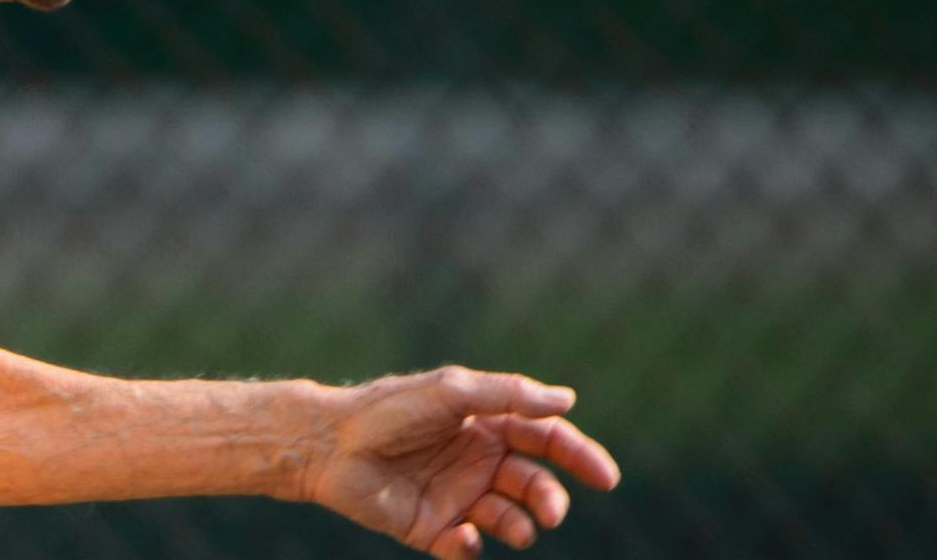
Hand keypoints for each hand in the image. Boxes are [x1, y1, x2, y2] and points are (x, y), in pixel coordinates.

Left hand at [300, 367, 619, 557]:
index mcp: (488, 424)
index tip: (606, 478)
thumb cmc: (390, 409)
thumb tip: (567, 400)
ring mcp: (458, 496)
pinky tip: (464, 536)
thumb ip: (507, 395)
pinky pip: (467, 547)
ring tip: (515, 527)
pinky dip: (473, 548)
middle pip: (535, 483)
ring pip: (510, 518)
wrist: (330, 443)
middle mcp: (479, 461)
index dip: (579, 455)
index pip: (545, 439)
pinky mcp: (433, 529)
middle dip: (551, 498)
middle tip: (552, 512)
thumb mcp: (451, 392)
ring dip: (521, 525)